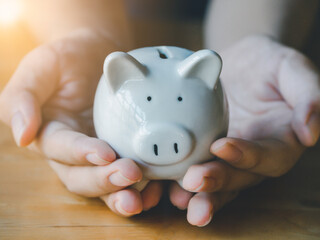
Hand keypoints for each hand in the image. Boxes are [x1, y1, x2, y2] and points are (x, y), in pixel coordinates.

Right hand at [0, 28, 162, 215]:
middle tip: (131, 174)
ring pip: (104, 187)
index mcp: (50, 133)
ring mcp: (98, 156)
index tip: (105, 153)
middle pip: (82, 178)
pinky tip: (157, 189)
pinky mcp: (121, 154)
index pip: (61, 149)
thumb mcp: (41, 66)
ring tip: (142, 198)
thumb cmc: (68, 58)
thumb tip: (22, 136)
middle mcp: (71, 153)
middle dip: (104, 181)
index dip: (81, 154)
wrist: (99, 57)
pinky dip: (142, 189)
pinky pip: (128, 179)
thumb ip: (23, 97)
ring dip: (121, 195)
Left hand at [169, 35, 319, 225]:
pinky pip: (196, 167)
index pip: (268, 157)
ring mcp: (228, 157)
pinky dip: (181, 180)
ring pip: (217, 181)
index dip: (247, 155)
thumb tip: (310, 133)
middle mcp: (254, 156)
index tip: (222, 145)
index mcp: (280, 141)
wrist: (238, 64)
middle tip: (193, 181)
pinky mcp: (206, 152)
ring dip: (199, 193)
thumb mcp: (291, 68)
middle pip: (239, 177)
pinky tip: (164, 184)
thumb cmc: (268, 64)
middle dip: (217, 181)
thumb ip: (307, 94)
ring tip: (180, 198)